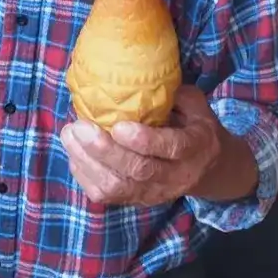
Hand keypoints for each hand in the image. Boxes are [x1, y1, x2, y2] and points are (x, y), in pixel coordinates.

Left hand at [60, 85, 224, 205]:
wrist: (206, 169)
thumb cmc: (194, 126)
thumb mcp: (195, 105)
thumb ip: (173, 94)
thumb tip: (140, 75)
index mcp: (195, 148)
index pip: (171, 148)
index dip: (144, 140)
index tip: (118, 126)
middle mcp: (177, 176)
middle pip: (138, 171)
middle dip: (105, 150)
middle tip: (80, 127)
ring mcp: (155, 193)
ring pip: (117, 187)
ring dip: (89, 162)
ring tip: (70, 135)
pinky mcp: (136, 201)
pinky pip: (106, 195)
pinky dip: (85, 174)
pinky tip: (75, 152)